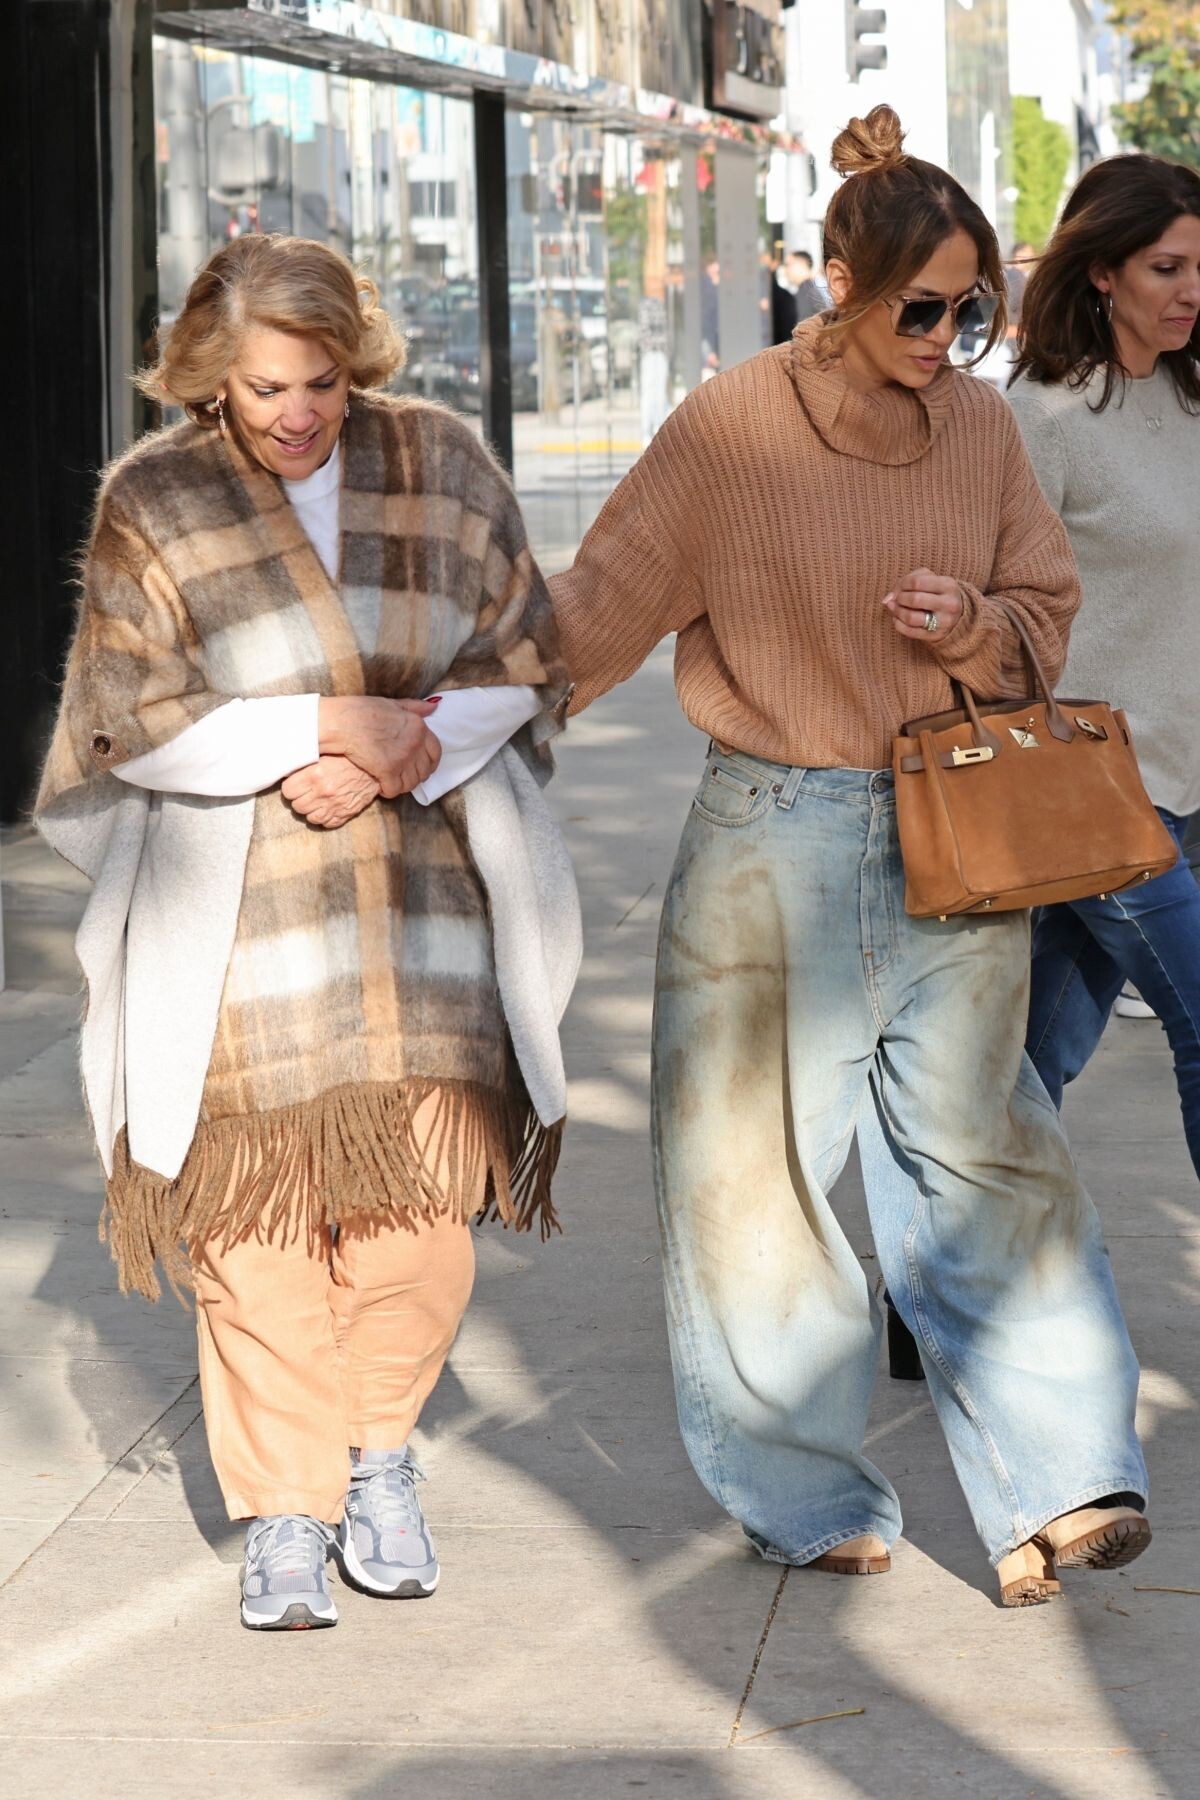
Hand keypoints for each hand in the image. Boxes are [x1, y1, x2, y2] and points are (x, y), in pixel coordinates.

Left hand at [282, 755, 379, 828]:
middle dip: (299, 798)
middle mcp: (323, 792)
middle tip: (306, 791)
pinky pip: (325, 824)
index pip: (288, 790)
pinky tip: (327, 807)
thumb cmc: (350, 759)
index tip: (296, 784)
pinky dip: (324, 817)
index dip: (291, 787)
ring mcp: (334, 806)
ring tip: (316, 800)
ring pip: (309, 818)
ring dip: (310, 810)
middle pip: (297, 806)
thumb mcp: (326, 754)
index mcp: (315, 775)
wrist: (376, 769)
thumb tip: (289, 766)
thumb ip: (306, 762)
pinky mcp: (344, 815)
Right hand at [318, 696, 442, 798]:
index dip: (430, 763)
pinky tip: (380, 785)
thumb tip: (434, 705)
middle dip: (415, 776)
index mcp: (418, 727)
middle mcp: (414, 743)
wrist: (341, 722)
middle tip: (403, 776)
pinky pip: (394, 790)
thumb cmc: (362, 711)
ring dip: (401, 785)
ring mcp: (402, 758)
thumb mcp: (392, 703)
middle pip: (424, 771)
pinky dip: (387, 791)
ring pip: (411, 783)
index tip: (422, 767)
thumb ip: (414, 707)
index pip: (435, 752)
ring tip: (391, 781)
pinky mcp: (387, 771)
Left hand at [882, 569, 964, 642]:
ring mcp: (943, 622)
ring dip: (897, 612)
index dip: (903, 584)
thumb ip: (909, 580)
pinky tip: (897, 618)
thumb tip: (889, 597)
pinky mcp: (936, 636)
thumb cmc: (938, 592)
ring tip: (894, 607)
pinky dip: (898, 624)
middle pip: (915, 600)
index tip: (900, 587)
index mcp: (948, 585)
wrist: (959, 614)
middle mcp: (949, 604)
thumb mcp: (931, 579)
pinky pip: (910, 632)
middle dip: (900, 598)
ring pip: (911, 618)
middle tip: (897, 598)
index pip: (917, 582)